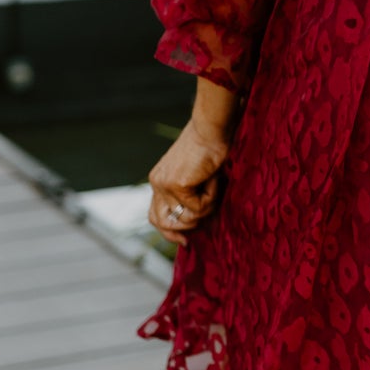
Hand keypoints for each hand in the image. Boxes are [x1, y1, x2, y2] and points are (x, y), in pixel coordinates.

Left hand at [148, 118, 230, 241]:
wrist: (212, 128)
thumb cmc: (210, 148)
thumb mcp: (196, 177)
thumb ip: (189, 197)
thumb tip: (194, 224)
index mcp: (159, 181)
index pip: (155, 217)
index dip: (169, 232)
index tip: (185, 241)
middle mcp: (157, 183)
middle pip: (163, 223)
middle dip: (187, 226)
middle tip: (207, 211)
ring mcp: (164, 184)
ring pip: (186, 219)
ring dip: (206, 208)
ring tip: (214, 186)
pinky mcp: (177, 185)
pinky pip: (198, 207)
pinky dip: (212, 197)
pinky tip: (213, 179)